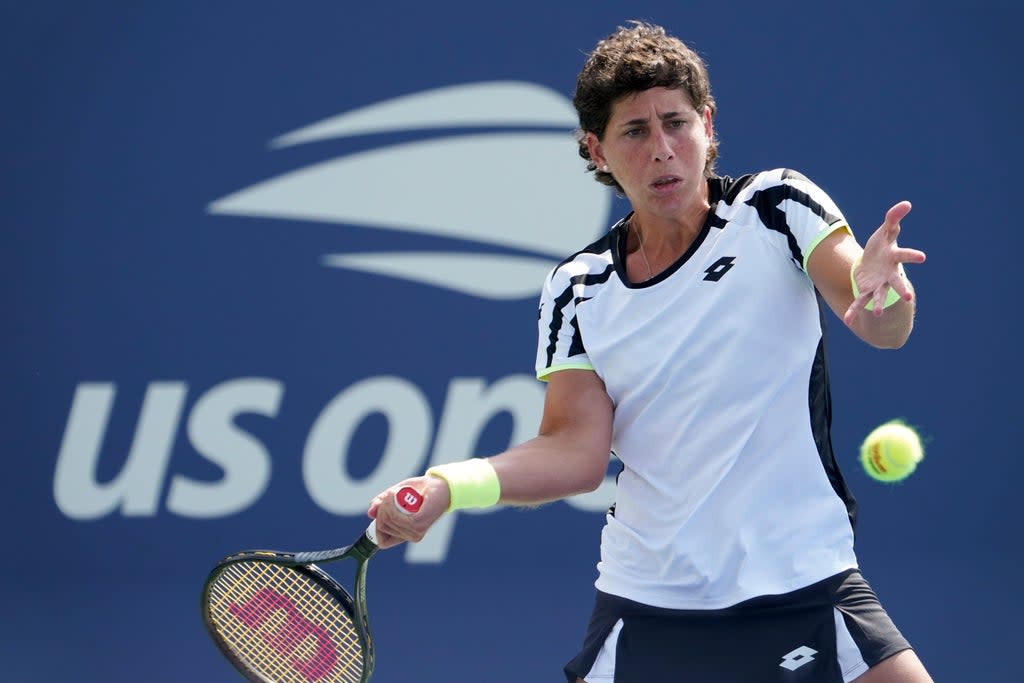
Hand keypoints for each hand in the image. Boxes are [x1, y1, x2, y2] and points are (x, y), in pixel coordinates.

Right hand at [367, 475, 450, 548]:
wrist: (440, 484)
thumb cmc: (418, 490)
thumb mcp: (394, 496)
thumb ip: (381, 504)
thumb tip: (370, 513)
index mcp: (406, 533)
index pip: (382, 542)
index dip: (376, 528)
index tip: (380, 511)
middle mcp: (411, 536)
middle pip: (381, 527)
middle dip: (381, 509)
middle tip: (391, 495)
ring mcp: (415, 532)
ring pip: (386, 521)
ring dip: (386, 503)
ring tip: (396, 493)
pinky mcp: (418, 523)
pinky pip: (394, 517)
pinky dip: (391, 503)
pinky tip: (396, 494)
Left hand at [843, 201, 926, 324]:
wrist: (874, 263)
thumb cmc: (882, 245)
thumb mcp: (885, 231)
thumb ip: (893, 218)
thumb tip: (906, 203)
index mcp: (894, 257)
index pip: (904, 255)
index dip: (912, 256)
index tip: (922, 257)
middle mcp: (889, 274)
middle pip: (896, 282)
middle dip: (901, 289)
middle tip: (908, 298)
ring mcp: (879, 284)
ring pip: (879, 296)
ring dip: (877, 304)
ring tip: (876, 313)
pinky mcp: (867, 291)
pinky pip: (859, 302)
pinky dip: (853, 311)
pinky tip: (847, 321)